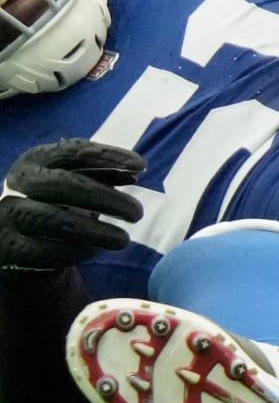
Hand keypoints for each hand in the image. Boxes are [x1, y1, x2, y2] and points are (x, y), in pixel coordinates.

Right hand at [0, 140, 144, 270]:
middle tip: (138, 213)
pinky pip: (45, 251)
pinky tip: (96, 250)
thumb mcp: (77, 182)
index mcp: (36, 159)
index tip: (142, 167)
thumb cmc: (59, 203)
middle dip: (104, 198)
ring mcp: (8, 215)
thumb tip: (135, 172)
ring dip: (95, 231)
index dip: (109, 156)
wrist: (20, 243)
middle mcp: (17, 183)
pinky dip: (76, 251)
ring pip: (53, 221)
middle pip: (63, 185)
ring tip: (124, 239)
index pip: (74, 150)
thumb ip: (105, 174)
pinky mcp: (8, 249)